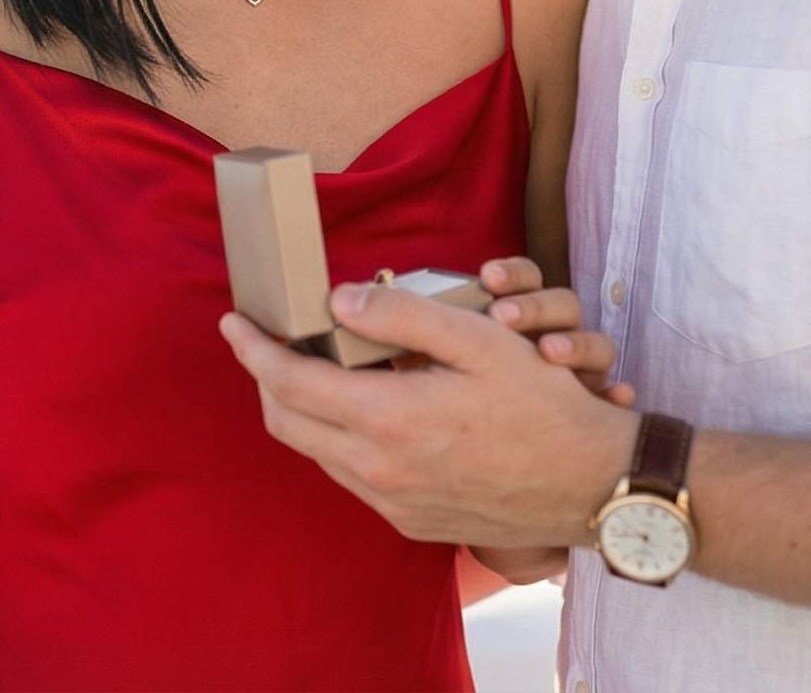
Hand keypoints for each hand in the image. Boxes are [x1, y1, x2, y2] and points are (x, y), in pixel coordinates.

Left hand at [220, 282, 637, 549]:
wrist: (592, 488)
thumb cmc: (544, 406)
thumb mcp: (480, 340)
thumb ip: (404, 317)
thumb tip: (339, 302)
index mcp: (388, 420)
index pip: (289, 383)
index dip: (254, 349)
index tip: (233, 321)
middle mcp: (379, 471)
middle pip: (288, 423)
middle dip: (266, 378)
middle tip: (266, 342)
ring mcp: (394, 503)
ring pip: (317, 452)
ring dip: (302, 408)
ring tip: (312, 367)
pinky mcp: (412, 522)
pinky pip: (351, 475)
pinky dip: (338, 437)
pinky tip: (363, 407)